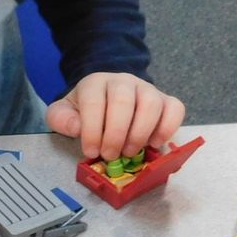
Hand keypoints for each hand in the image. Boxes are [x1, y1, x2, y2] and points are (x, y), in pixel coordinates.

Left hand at [46, 72, 184, 161]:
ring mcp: (147, 89)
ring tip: (129, 151)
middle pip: (123, 102)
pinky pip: (175, 108)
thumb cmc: (85, 111)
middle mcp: (123, 81)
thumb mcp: (64, 113)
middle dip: (116, 134)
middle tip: (110, 155)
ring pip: (151, 104)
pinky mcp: (166, 100)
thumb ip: (61, 119)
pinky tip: (153, 143)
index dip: (93, 130)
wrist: (107, 97)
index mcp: (95, 83)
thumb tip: (77, 127)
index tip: (91, 152)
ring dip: (140, 133)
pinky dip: (167, 128)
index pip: (94, 102)